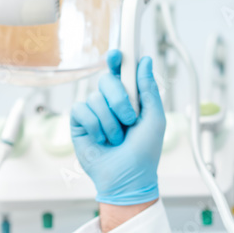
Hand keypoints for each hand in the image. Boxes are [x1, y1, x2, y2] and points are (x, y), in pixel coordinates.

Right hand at [70, 50, 165, 204]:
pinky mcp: (78, 123)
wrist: (128, 178)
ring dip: (110, 122)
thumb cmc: (144, 152)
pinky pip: (81, 110)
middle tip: (130, 120)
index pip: (120, 71)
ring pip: (95, 99)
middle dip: (120, 100)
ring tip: (117, 139)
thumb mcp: (155, 118)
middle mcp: (109, 102)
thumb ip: (149, 89)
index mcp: (129, 98)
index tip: (118, 54)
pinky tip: (101, 140)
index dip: (118, 60)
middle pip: (106, 80)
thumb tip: (145, 61)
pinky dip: (95, 126)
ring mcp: (93, 111)